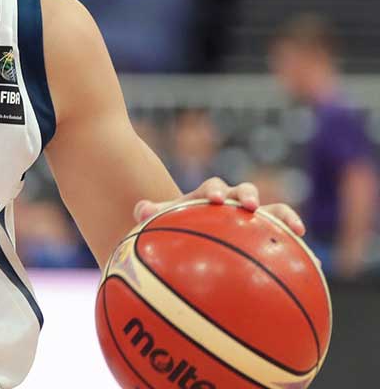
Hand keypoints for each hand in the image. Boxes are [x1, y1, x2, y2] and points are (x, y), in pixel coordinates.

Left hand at [133, 176, 305, 235]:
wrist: (194, 238)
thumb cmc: (178, 230)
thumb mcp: (162, 224)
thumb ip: (152, 215)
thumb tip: (140, 209)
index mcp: (208, 197)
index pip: (213, 187)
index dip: (216, 190)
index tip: (215, 200)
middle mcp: (233, 204)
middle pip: (245, 192)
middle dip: (249, 195)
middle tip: (249, 205)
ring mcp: (253, 220)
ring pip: (274, 212)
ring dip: (284, 217)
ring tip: (297, 230)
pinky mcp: (269, 239)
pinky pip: (288, 243)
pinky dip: (301, 252)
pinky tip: (315, 269)